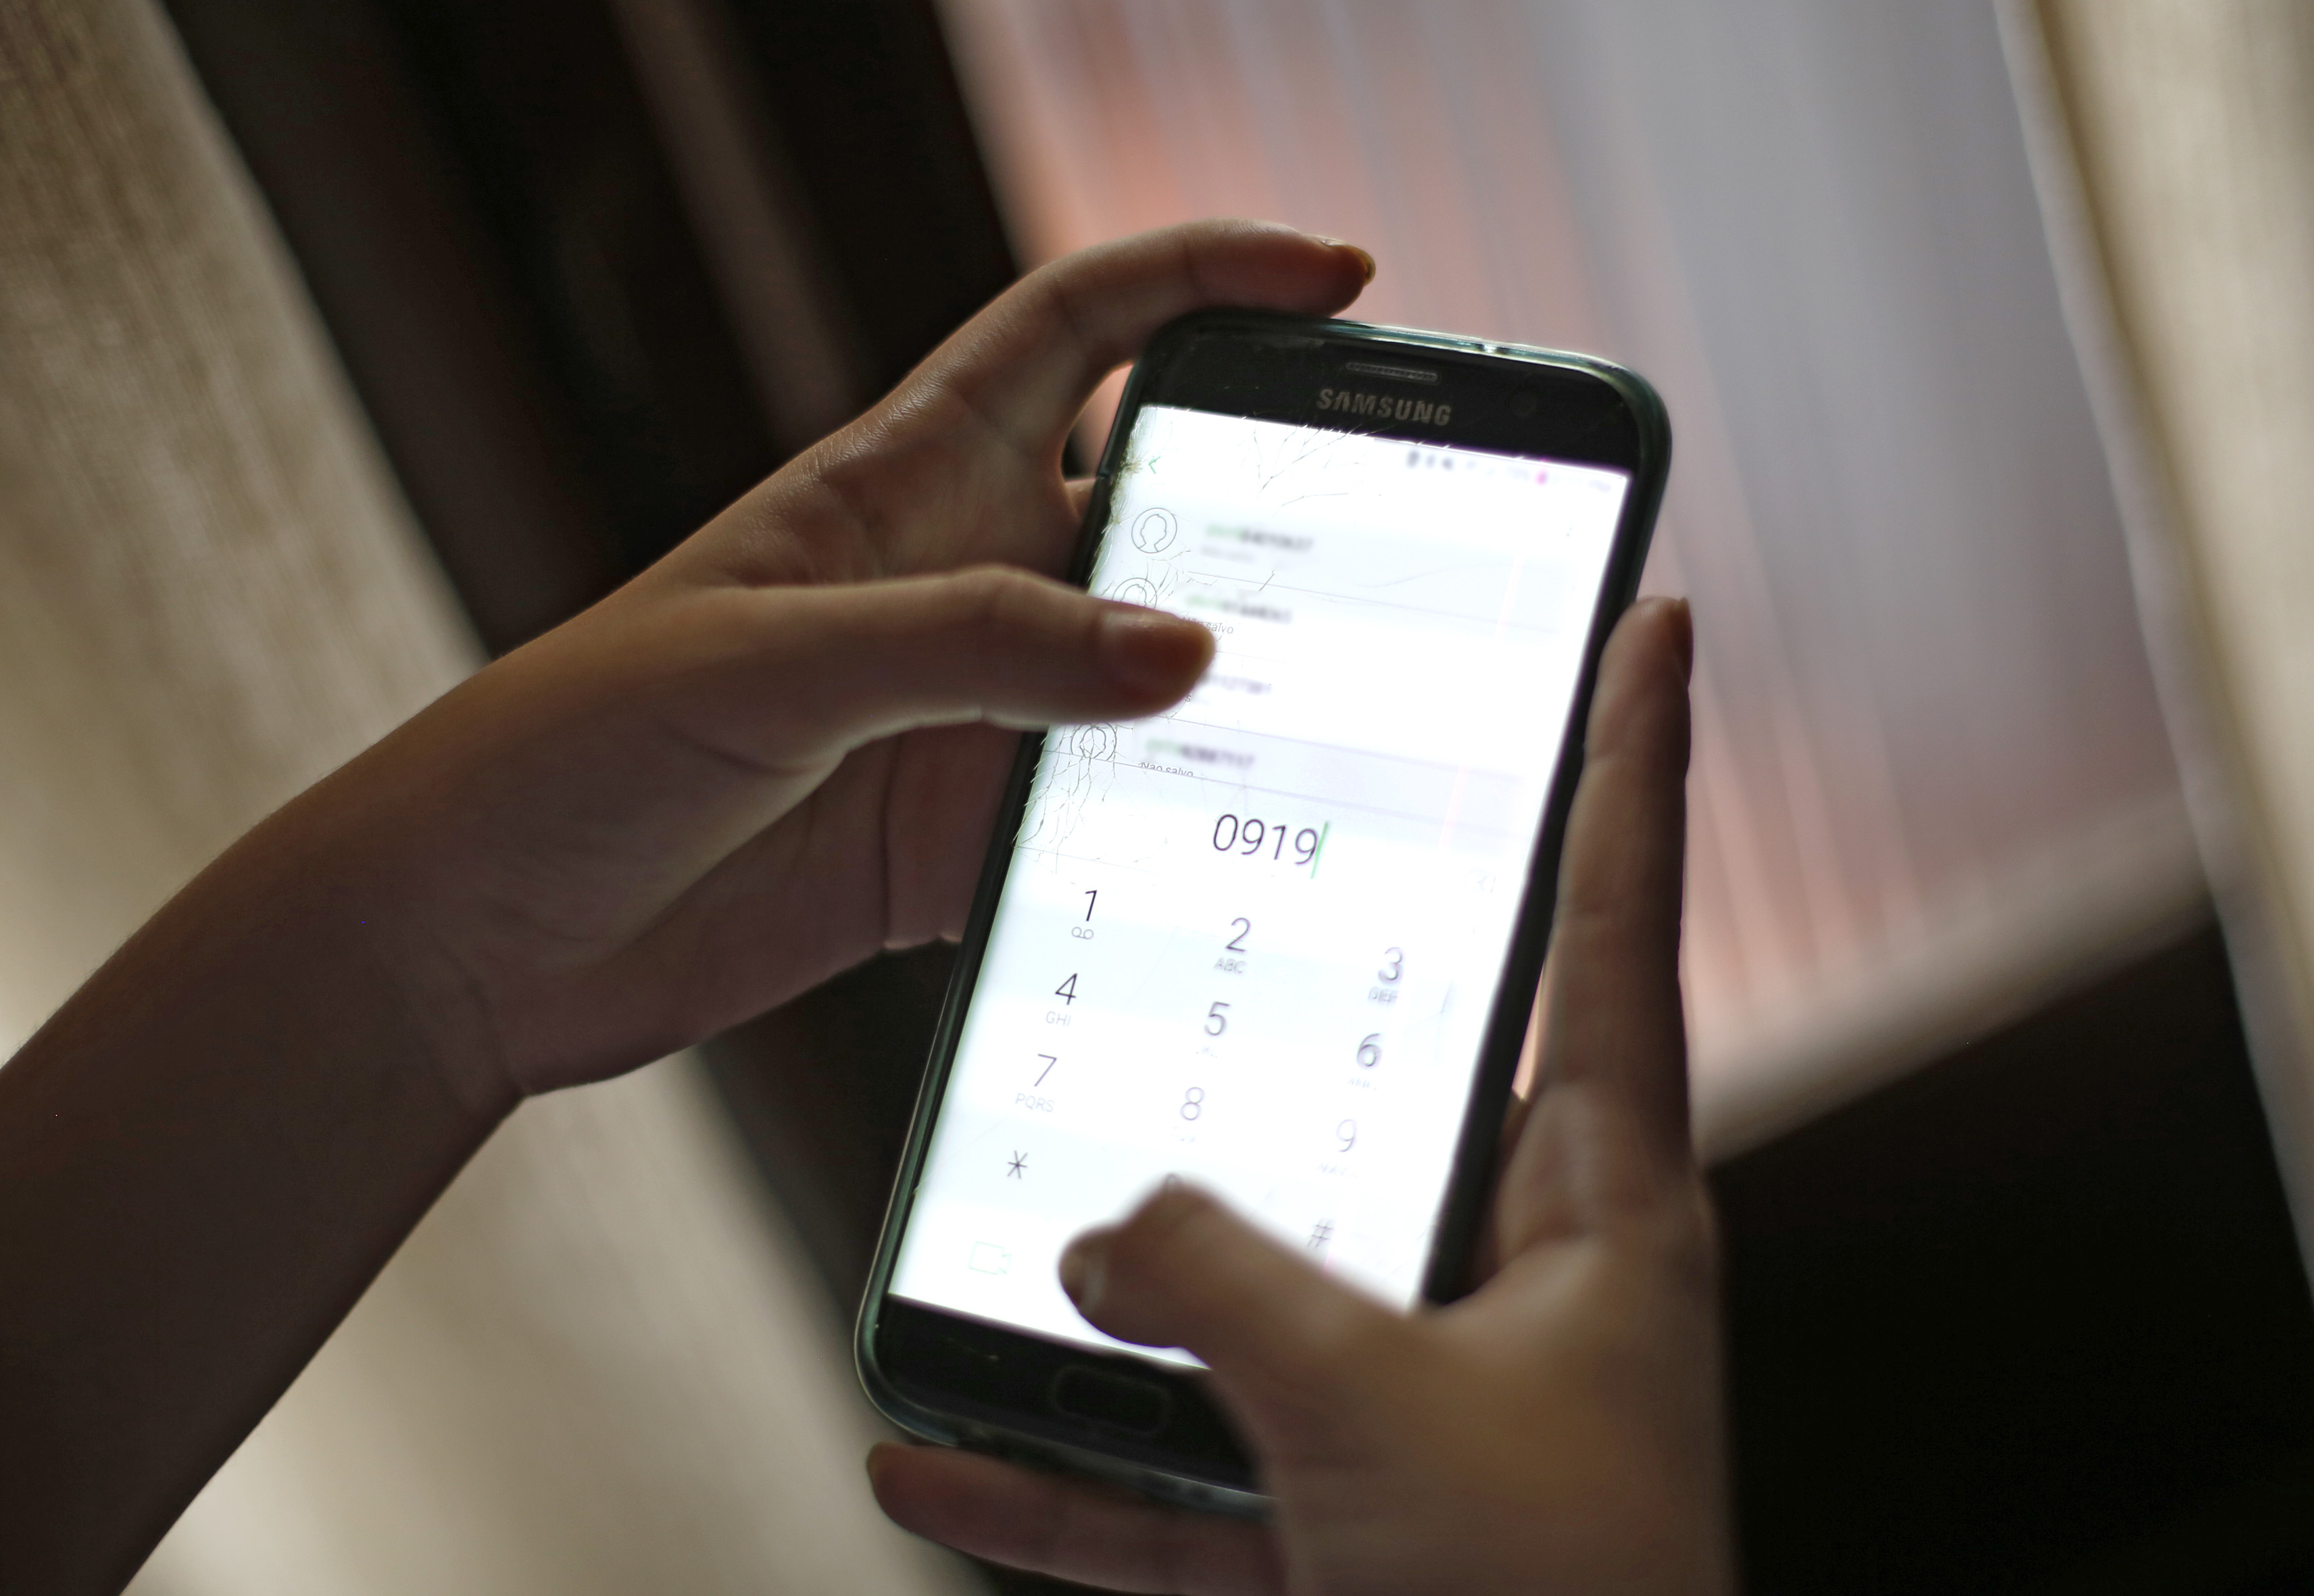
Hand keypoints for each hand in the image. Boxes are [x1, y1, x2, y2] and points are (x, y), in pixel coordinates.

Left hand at [295, 221, 1374, 1105]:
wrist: (477, 935)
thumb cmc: (572, 745)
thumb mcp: (769, 662)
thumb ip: (972, 646)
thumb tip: (1181, 652)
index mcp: (903, 480)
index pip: (1084, 330)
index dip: (1209, 282)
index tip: (1339, 284)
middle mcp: (956, 589)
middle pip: (1155, 513)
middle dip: (1276, 517)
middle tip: (1403, 556)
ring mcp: (965, 723)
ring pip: (1149, 689)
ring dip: (1237, 709)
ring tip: (1355, 737)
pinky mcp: (956, 848)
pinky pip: (1101, 831)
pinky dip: (1169, 849)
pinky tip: (1232, 877)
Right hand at [868, 599, 1731, 1594]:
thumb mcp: (1375, 1407)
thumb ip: (1220, 1279)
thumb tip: (1097, 1231)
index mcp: (1603, 1209)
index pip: (1611, 920)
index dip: (1631, 757)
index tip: (1649, 621)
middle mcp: (1519, 1288)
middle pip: (1387, 1088)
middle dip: (1291, 997)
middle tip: (1220, 876)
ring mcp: (1418, 1413)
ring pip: (1243, 1299)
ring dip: (1111, 1283)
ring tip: (991, 1214)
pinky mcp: (1338, 1539)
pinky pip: (1174, 1483)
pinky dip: (1061, 1479)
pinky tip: (931, 1451)